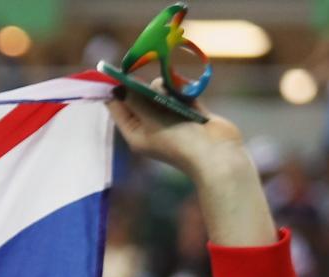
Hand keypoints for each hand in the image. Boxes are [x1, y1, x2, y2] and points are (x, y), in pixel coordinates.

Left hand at [109, 91, 244, 173]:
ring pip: (162, 93)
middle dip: (145, 88)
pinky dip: (182, 89)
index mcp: (135, 133)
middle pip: (140, 98)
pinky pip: (181, 93)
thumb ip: (136, 101)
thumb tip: (118, 88)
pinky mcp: (190, 111)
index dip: (114, 90)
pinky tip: (186, 88)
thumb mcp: (151, 121)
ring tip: (175, 94)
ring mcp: (171, 118)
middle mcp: (151, 126)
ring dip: (167, 88)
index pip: (118, 109)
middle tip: (152, 85)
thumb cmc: (178, 140)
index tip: (112, 71)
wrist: (216, 153)